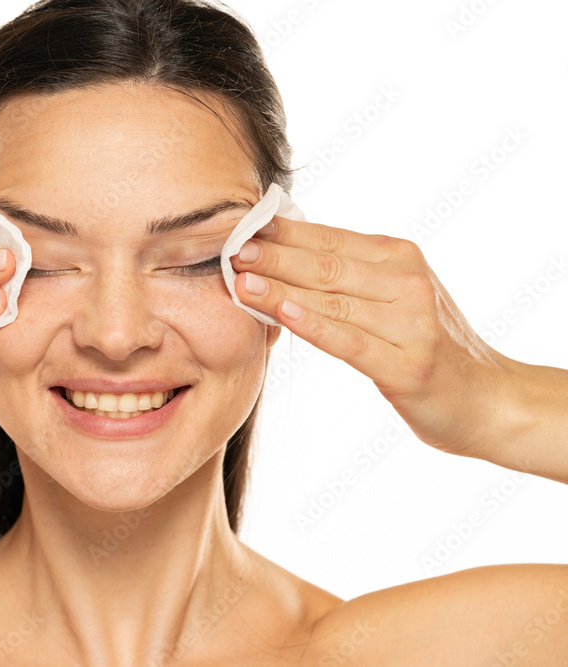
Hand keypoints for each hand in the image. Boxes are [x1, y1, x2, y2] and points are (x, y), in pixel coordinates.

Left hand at [231, 215, 515, 456]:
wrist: (488, 399)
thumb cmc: (425, 343)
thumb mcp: (394, 295)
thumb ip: (348, 275)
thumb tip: (279, 250)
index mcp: (400, 257)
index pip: (329, 239)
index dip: (281, 234)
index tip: (238, 227)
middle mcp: (407, 282)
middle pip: (326, 266)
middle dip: (274, 257)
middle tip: (229, 249)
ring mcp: (411, 324)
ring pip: (333, 301)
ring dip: (281, 290)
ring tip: (240, 281)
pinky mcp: (407, 365)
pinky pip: (351, 341)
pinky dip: (315, 325)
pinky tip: (283, 314)